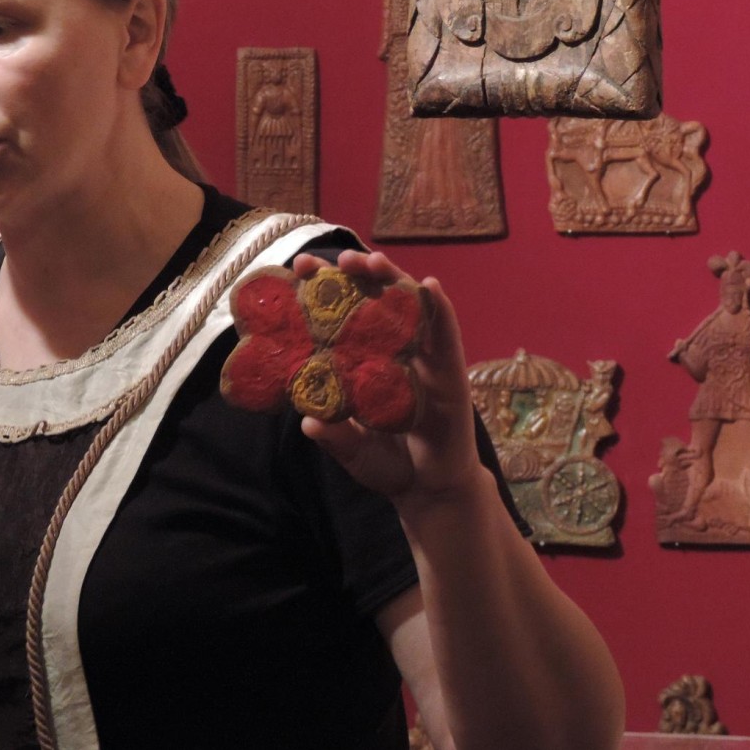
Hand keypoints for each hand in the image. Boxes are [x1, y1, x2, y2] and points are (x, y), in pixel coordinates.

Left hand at [293, 250, 482, 505]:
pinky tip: (429, 286)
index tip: (299, 268)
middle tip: (336, 258)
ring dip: (393, 280)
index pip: (342, 316)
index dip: (323, 292)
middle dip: (356, 275)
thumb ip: (335, 437)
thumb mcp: (352, 451)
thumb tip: (309, 423)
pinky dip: (439, 309)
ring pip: (409, 308)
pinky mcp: (450, 374)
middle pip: (375, 301)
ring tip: (372, 260)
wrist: (429, 491)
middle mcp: (393, 351)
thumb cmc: (388, 464)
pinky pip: (446, 336)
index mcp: (364, 362)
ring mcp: (423, 359)